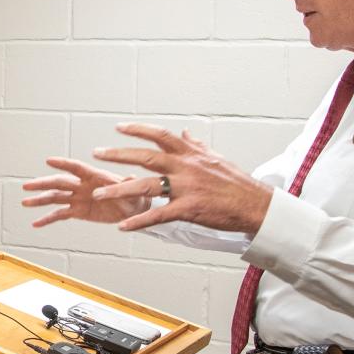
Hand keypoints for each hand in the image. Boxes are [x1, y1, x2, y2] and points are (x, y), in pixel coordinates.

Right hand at [21, 157, 150, 227]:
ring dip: (40, 200)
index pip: (76, 168)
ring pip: (55, 198)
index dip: (63, 164)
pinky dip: (48, 219)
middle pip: (59, 183)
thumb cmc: (134, 195)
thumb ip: (128, 185)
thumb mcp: (134, 190)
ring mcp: (78, 198)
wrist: (133, 208)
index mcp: (94, 176)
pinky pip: (60, 215)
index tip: (49, 161)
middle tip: (27, 185)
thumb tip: (130, 178)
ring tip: (25, 202)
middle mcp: (82, 185)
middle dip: (43, 184)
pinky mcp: (78, 211)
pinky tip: (36, 223)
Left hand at [89, 123, 273, 233]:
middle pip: (146, 156)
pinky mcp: (189, 208)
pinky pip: (158, 215)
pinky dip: (139, 221)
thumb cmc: (237, 183)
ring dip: (119, 190)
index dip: (138, 131)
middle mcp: (185, 167)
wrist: (255, 204)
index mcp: (191, 154)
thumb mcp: (216, 158)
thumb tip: (184, 132)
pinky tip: (124, 226)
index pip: (160, 136)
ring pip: (146, 185)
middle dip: (119, 154)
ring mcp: (186, 187)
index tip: (119, 128)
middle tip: (97, 153)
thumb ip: (196, 146)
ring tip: (100, 193)